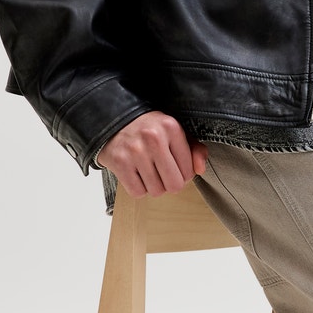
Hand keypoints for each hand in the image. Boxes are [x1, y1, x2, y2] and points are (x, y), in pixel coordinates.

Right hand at [94, 112, 208, 196]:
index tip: (173, 166)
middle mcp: (154, 138)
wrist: (112, 120)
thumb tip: (200, 169)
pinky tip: (136, 174)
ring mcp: (135, 151)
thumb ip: (194, 149)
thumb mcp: (173, 132)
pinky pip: (137, 192)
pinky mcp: (119, 162)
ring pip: (156, 191)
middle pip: (174, 185)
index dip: (183, 174)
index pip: (189, 171)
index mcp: (171, 127)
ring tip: (147, 171)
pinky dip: (138, 188)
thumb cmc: (148, 129)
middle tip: (162, 173)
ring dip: (153, 186)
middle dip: (170, 183)